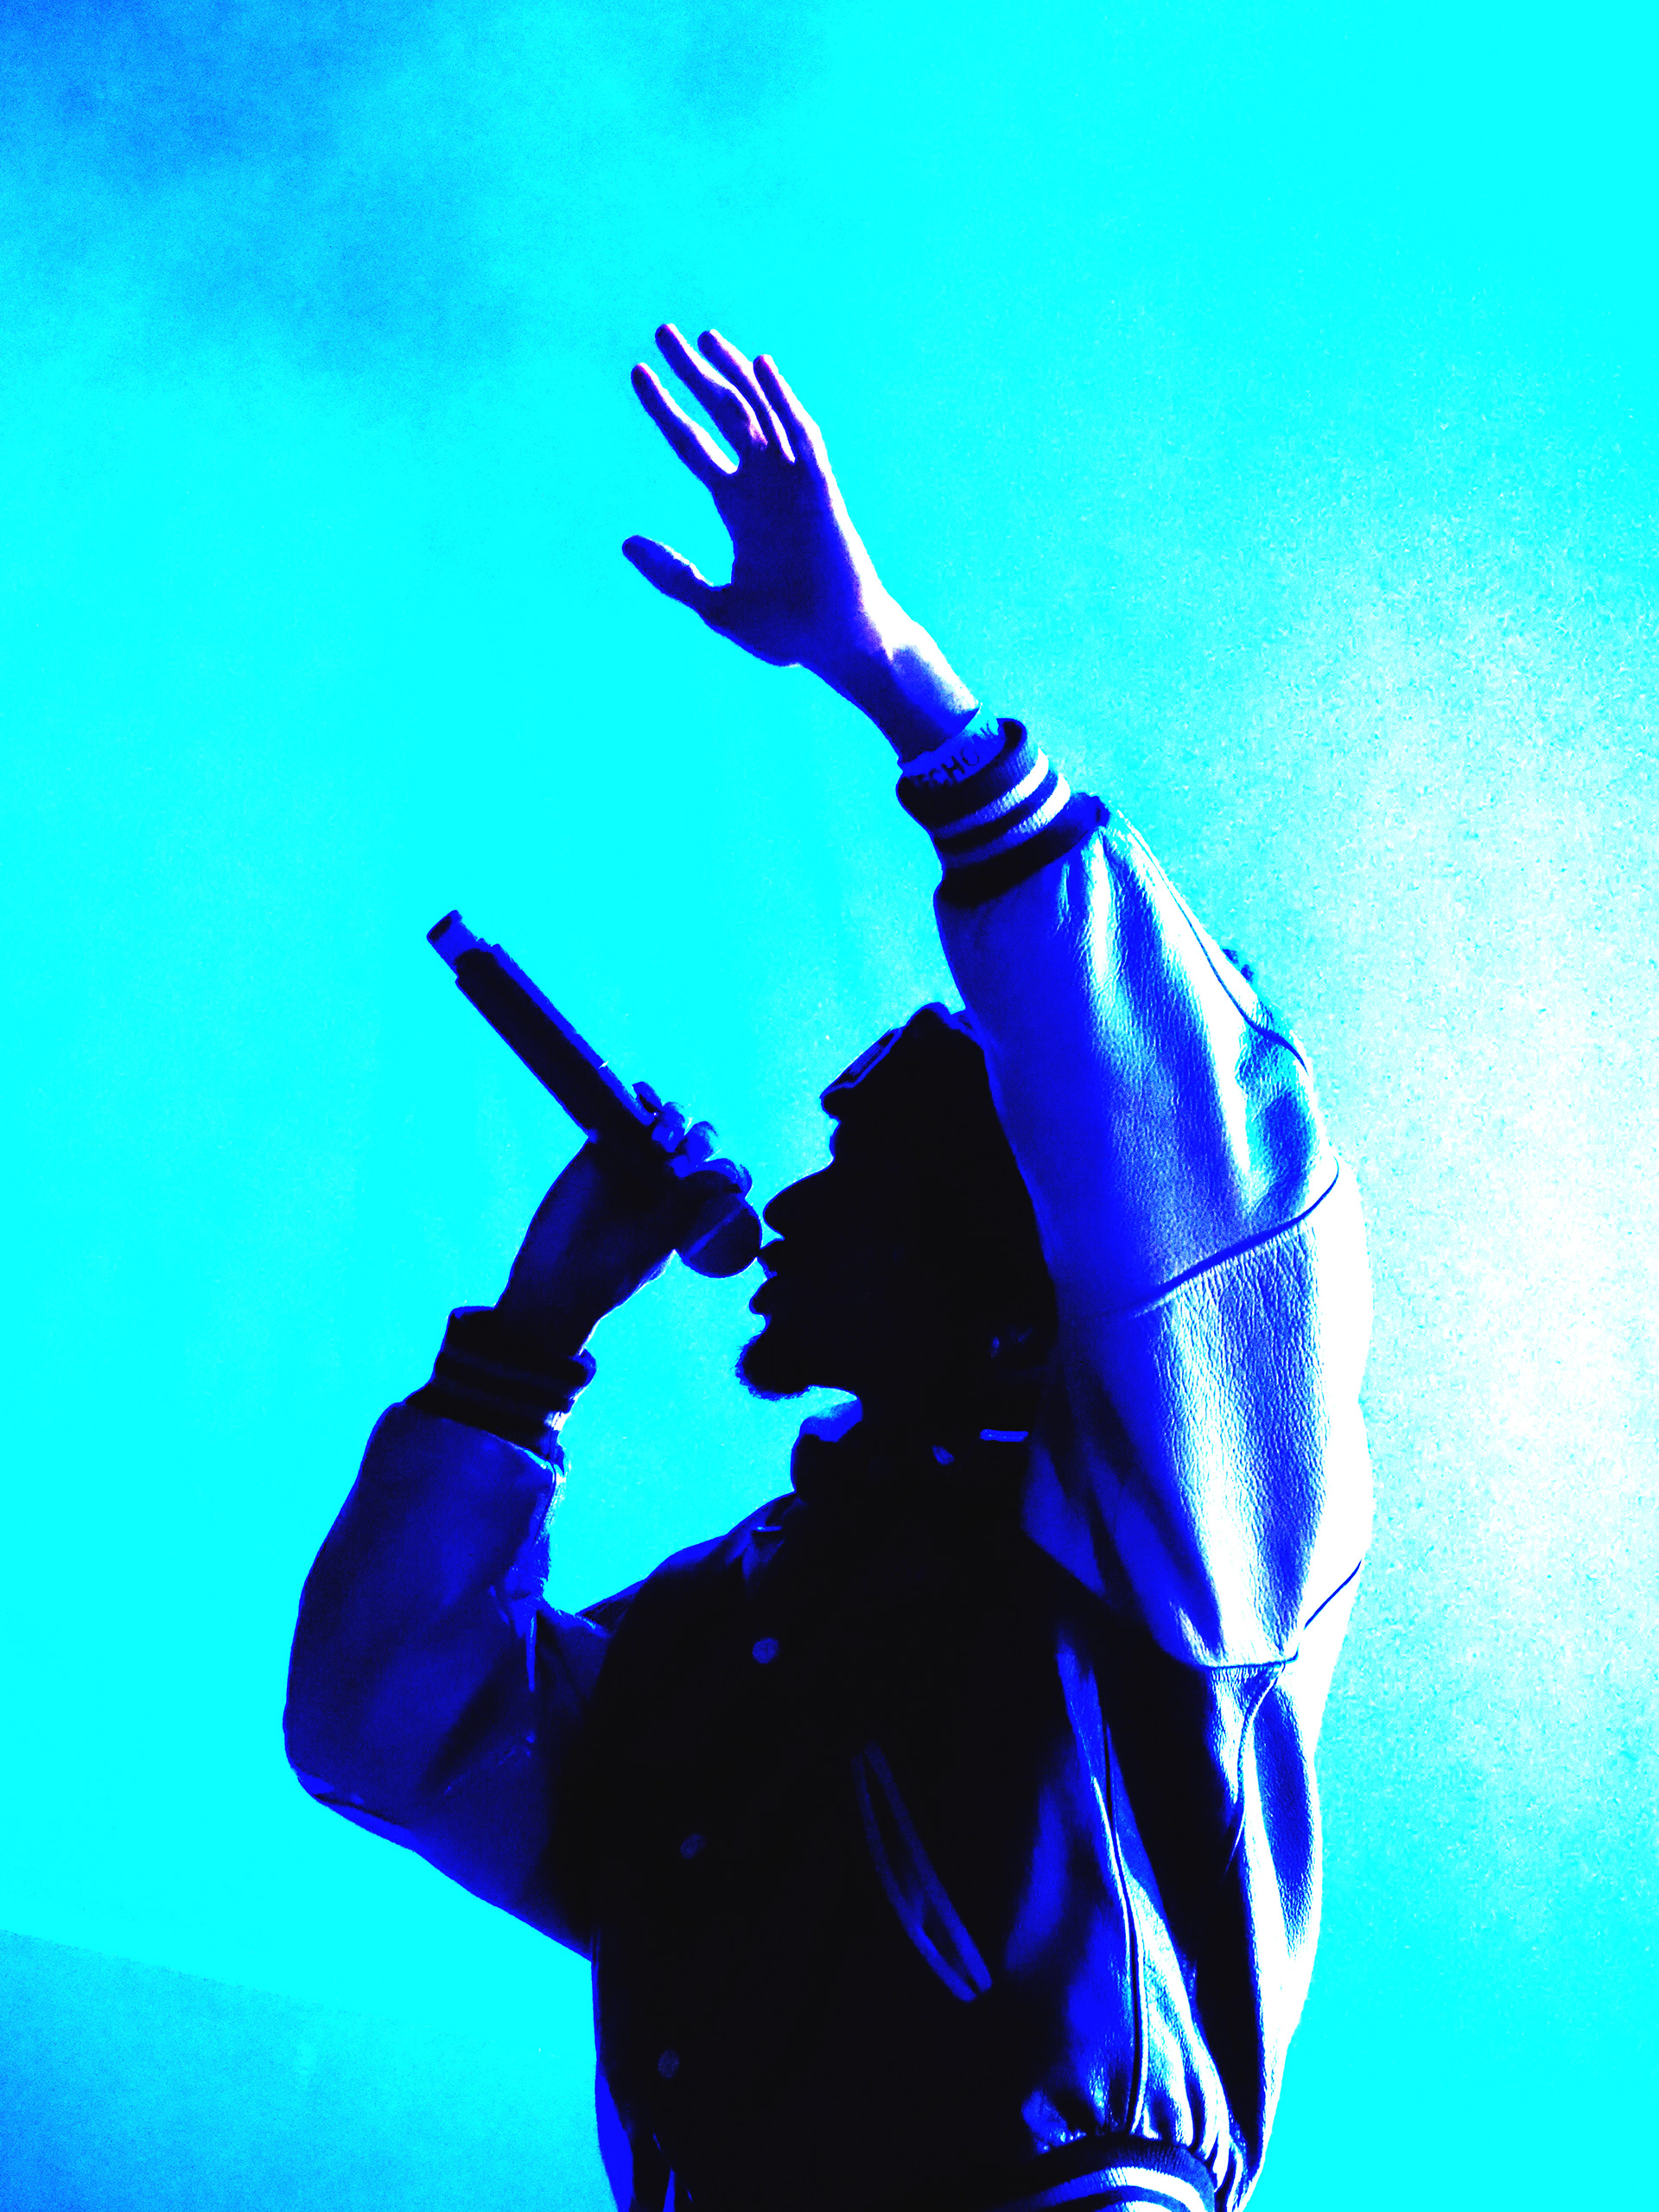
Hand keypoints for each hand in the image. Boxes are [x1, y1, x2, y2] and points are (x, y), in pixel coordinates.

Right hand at [495, 1094, 727, 1346]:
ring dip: (674, 1118)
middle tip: (689, 1149)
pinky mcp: (605, 1144)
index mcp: (692, 1206)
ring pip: (668, 1123)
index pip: (722, 1177)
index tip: (724, 1174)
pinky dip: (638, 1099)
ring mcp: (638, 1159)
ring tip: (661, 1137)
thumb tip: (725, 1176)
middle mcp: (670, 1180)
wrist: (556, 1274)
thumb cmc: (612, 1271)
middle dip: (703, 1138)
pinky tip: (641, 1096)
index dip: (729, 1170)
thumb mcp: (655, 1241)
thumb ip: (685, 1207)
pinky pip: (627, 1113)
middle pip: (699, 1143)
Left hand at [624, 325, 977, 757]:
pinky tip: (762, 365)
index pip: (693, 445)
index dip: (666, 410)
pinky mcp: (821, 490)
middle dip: (693, 374)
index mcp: (737, 506)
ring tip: (704, 336)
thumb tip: (626, 540)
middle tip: (662, 332)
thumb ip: (673, 573)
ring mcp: (793, 483)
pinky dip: (783, 400)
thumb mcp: (715, 603)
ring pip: (758, 413)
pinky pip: (801, 436)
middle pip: (722, 414)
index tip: (638, 374)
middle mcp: (763, 484)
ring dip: (733, 373)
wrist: (836, 647)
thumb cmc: (786, 632)